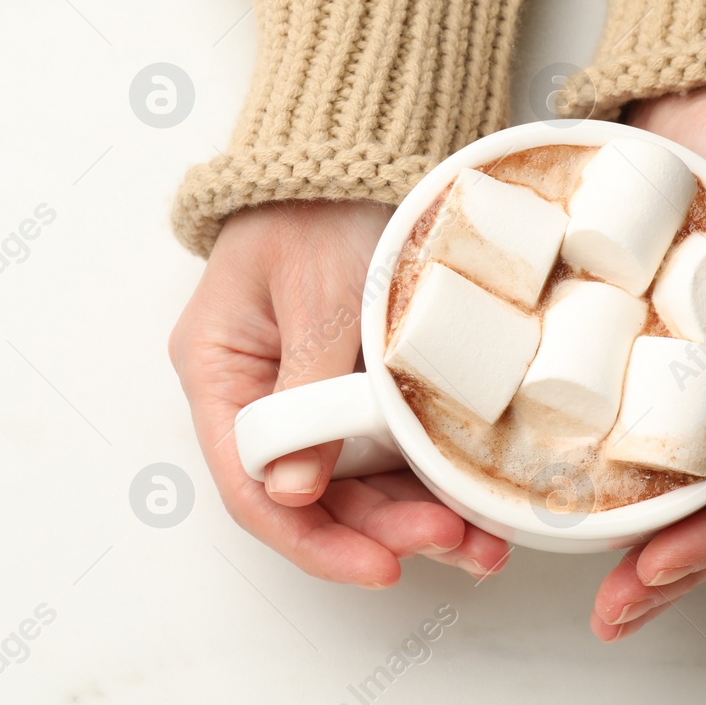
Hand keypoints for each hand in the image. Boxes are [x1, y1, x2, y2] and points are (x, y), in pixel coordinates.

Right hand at [169, 200, 512, 586]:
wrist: (362, 139)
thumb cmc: (321, 199)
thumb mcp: (318, 290)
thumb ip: (307, 389)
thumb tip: (291, 492)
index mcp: (219, 372)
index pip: (250, 487)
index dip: (315, 539)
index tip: (382, 566)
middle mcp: (259, 394)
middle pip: (314, 495)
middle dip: (386, 531)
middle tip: (462, 544)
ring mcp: (312, 390)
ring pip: (358, 481)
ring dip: (416, 515)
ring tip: (485, 541)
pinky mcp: (359, 381)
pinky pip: (389, 446)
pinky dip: (428, 476)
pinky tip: (476, 498)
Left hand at [589, 88, 705, 640]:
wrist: (698, 109)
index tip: (651, 570)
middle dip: (676, 570)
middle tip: (613, 612)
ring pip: (693, 491)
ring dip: (652, 550)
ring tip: (601, 597)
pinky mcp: (673, 366)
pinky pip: (653, 442)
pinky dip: (625, 488)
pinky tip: (582, 521)